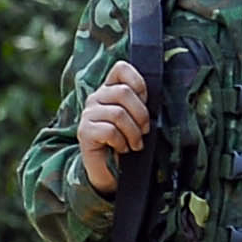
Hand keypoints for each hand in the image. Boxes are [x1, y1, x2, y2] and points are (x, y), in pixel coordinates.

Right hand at [74, 64, 153, 195]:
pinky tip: (121, 149)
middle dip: (141, 114)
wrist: (112, 172)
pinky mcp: (84, 131)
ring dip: (133, 133)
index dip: (138, 81)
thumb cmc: (128, 143)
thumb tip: (156, 97)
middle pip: (123, 92)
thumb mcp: (138, 119)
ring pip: (118, 114)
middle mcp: (96, 98)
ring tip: (135, 144)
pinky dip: (121, 142)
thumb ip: (142, 104)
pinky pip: (109, 131)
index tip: (145, 101)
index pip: (121, 68)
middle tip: (144, 131)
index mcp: (110, 90)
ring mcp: (88, 114)